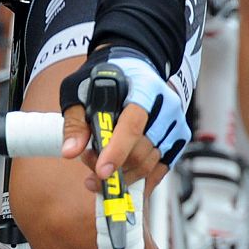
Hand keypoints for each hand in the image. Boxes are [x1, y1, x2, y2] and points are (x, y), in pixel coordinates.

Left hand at [59, 47, 186, 190]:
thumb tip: (70, 151)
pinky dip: (140, 182)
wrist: (133, 65)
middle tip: (89, 163)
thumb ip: (75, 120)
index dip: (117, 151)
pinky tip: (122, 183)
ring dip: (123, 175)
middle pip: (141, 151)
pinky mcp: (177, 139)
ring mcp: (174, 124)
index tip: (101, 171)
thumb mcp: (81, 89)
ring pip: (150, 164)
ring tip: (99, 167)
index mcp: (144, 88)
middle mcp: (165, 106)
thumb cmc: (106, 77)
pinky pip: (160, 170)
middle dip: (114, 166)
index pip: (133, 124)